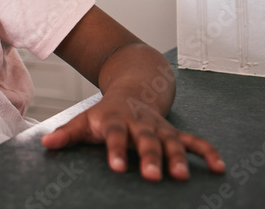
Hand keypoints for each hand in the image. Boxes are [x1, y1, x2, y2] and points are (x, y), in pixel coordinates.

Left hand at [41, 93, 224, 180]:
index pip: (114, 135)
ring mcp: (159, 128)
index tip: (117, 167)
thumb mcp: (84, 120)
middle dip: (150, 157)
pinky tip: (219, 167)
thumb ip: (67, 134)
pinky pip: (193, 141)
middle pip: (145, 141)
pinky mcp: (175, 132)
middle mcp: (139, 124)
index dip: (115, 150)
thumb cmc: (105, 113)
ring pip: (171, 142)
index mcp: (115, 120)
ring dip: (178, 158)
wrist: (133, 88)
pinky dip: (206, 152)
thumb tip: (45, 144)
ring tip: (182, 176)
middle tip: (152, 175)